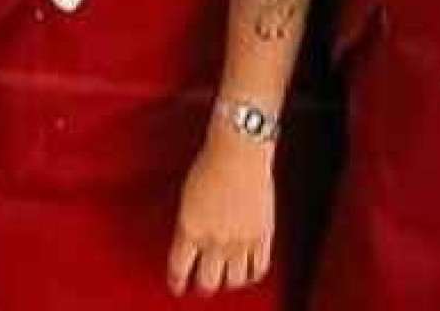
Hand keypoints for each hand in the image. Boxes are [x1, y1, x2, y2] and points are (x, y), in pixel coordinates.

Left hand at [168, 130, 275, 296]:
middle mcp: (214, 239)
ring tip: (225, 279)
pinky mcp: (263, 236)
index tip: (177, 286)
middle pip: (208, 281)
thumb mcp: (187, 198)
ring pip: (234, 280)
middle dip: (203, 286)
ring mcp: (240, 240)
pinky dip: (252, 275)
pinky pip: (259, 268)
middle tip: (201, 286)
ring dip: (228, 282)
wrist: (238, 152)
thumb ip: (190, 225)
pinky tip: (247, 273)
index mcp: (190, 228)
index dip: (178, 281)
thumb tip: (191, 245)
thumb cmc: (210, 165)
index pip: (180, 268)